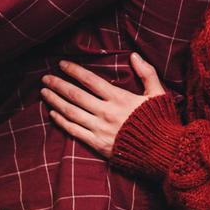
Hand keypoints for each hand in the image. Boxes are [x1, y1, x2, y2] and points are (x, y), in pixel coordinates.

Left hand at [40, 53, 167, 158]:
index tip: (61, 64)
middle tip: (45, 77)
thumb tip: (133, 55)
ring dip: (55, 101)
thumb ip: (147, 73)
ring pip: (71, 112)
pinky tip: (52, 114)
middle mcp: (106, 113)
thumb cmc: (162, 122)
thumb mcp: (158, 94)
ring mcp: (100, 129)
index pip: (90, 80)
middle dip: (58, 84)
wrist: (165, 154)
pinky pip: (74, 131)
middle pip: (75, 95)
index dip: (74, 71)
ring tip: (44, 92)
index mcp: (119, 99)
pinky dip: (62, 122)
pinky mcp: (98, 144)